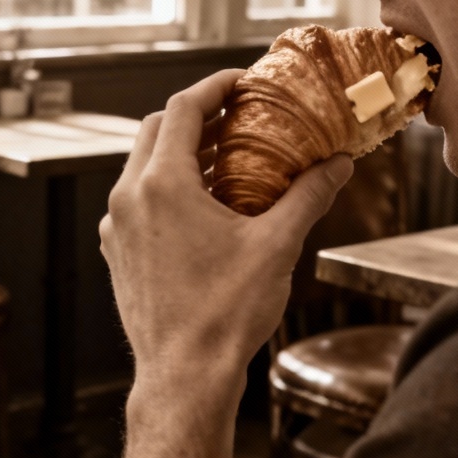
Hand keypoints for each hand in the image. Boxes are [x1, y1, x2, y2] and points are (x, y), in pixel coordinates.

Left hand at [100, 68, 352, 396]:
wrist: (184, 376)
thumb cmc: (224, 315)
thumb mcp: (277, 246)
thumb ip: (309, 196)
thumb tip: (340, 165)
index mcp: (162, 185)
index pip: (183, 108)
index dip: (215, 86)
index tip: (242, 81)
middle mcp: (128, 198)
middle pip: (158, 129)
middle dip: (197, 115)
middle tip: (238, 115)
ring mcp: (117, 227)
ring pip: (143, 165)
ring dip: (182, 152)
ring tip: (227, 159)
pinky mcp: (118, 252)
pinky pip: (137, 200)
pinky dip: (167, 187)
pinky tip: (204, 207)